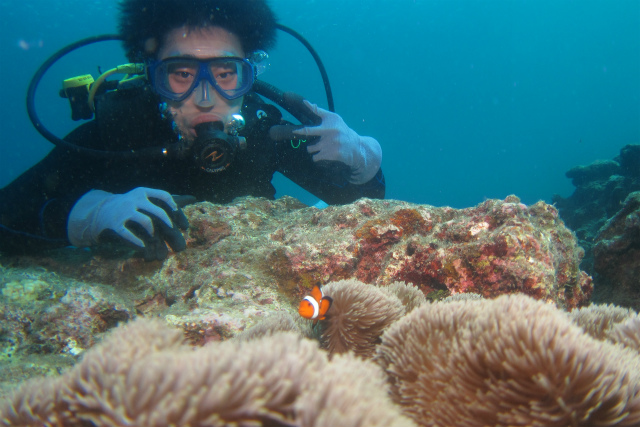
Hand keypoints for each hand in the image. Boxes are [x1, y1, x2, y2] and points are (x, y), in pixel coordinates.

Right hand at [68, 187, 193, 260]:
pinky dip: (137, 243)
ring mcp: (124, 210)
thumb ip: (168, 199)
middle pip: (158, 212)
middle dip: (170, 227)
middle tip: (178, 240)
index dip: (177, 211)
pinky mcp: (114, 223)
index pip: (165, 196)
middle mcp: (135, 199)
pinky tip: (143, 249)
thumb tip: (193, 197)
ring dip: (155, 236)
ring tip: (160, 244)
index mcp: (145, 192)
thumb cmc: (131, 206)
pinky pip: (128, 234)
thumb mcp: (148, 198)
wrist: (101, 211)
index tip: (184, 226)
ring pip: (145, 222)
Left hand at [271, 97, 381, 184]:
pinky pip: (316, 158)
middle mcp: (331, 129)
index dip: (298, 108)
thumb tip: (307, 103)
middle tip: (281, 133)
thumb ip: (319, 112)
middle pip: (305, 132)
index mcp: (329, 119)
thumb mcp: (333, 119)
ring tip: (323, 147)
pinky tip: (327, 155)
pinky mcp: (333, 154)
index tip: (285, 100)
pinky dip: (318, 158)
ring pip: (310, 148)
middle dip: (294, 133)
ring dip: (314, 149)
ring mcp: (332, 142)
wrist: (357, 148)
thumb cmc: (342, 132)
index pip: (312, 112)